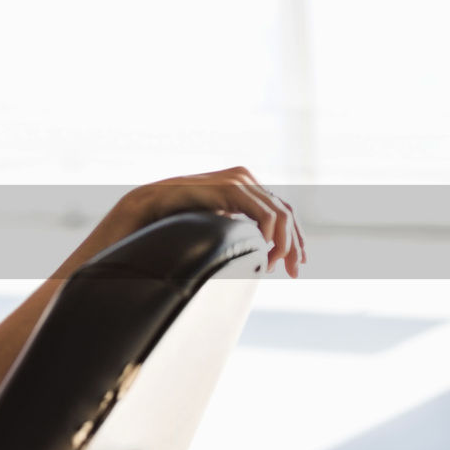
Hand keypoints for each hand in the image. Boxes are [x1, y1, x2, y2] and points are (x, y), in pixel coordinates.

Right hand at [116, 166, 306, 276]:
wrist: (151, 204)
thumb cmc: (177, 216)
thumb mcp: (215, 221)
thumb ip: (235, 224)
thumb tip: (256, 248)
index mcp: (244, 184)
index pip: (281, 210)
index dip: (294, 237)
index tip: (298, 262)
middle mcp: (246, 178)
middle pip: (286, 212)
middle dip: (294, 245)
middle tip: (295, 271)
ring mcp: (240, 180)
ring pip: (280, 215)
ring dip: (283, 244)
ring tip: (272, 266)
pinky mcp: (232, 187)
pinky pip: (265, 215)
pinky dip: (270, 236)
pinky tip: (262, 252)